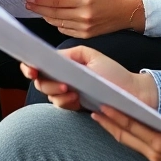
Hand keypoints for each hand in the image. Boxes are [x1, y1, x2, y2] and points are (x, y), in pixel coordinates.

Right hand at [21, 46, 157, 108]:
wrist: (131, 92)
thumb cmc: (113, 73)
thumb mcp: (91, 56)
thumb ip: (70, 55)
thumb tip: (52, 57)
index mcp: (64, 63)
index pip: (39, 64)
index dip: (29, 66)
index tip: (31, 69)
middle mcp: (62, 77)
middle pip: (41, 81)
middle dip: (47, 83)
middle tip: (63, 83)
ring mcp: (67, 93)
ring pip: (49, 95)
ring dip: (57, 93)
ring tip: (72, 90)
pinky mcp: (74, 105)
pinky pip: (61, 105)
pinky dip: (65, 102)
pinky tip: (75, 98)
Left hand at [25, 0, 143, 37]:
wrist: (125, 13)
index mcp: (85, 0)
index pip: (57, 1)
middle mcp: (84, 16)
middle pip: (54, 13)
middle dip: (39, 8)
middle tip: (28, 3)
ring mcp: (84, 28)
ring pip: (57, 23)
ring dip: (45, 16)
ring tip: (37, 9)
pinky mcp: (85, 36)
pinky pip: (64, 30)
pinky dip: (56, 23)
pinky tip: (52, 17)